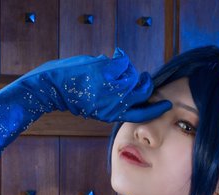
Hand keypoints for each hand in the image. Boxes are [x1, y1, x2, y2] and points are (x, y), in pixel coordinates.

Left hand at [18, 48, 170, 122]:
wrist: (52, 87)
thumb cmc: (72, 97)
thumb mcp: (96, 107)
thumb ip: (114, 101)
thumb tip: (131, 86)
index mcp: (112, 114)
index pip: (142, 114)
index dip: (156, 109)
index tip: (166, 104)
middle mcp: (115, 102)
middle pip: (143, 92)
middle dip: (146, 83)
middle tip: (145, 77)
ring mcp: (112, 85)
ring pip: (133, 74)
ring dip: (126, 69)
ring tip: (111, 69)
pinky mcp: (106, 70)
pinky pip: (123, 60)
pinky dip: (118, 57)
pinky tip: (109, 58)